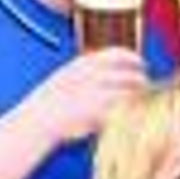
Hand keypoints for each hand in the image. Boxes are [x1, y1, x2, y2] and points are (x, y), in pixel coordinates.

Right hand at [28, 48, 150, 145]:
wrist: (33, 124)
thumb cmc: (45, 105)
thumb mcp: (61, 79)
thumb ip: (81, 74)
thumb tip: (101, 73)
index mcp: (80, 65)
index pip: (115, 54)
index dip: (132, 57)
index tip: (141, 62)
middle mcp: (88, 76)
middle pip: (127, 74)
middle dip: (140, 80)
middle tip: (146, 86)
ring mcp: (92, 94)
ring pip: (128, 92)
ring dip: (138, 97)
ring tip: (142, 102)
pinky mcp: (95, 113)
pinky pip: (120, 110)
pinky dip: (128, 112)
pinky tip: (131, 115)